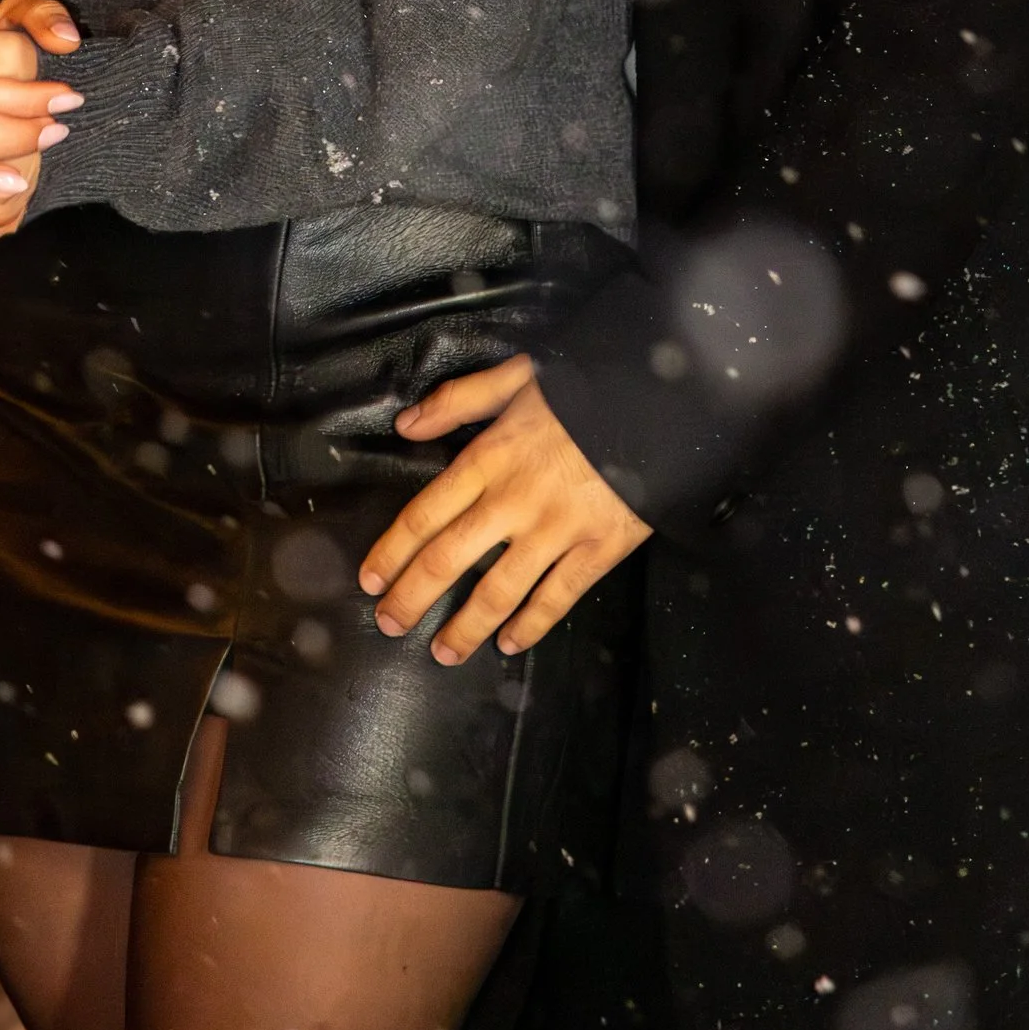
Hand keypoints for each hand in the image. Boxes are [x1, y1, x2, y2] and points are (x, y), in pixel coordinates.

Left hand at [359, 354, 648, 665]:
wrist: (657, 404)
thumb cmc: (583, 388)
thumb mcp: (515, 376)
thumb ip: (457, 401)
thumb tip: (406, 424)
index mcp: (489, 457)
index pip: (426, 513)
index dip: (393, 550)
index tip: (371, 579)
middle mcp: (514, 501)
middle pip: (450, 558)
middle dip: (414, 597)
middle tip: (390, 624)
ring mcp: (556, 531)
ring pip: (499, 590)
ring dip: (466, 626)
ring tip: (444, 653)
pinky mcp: (597, 550)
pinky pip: (557, 598)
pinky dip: (531, 626)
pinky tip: (509, 645)